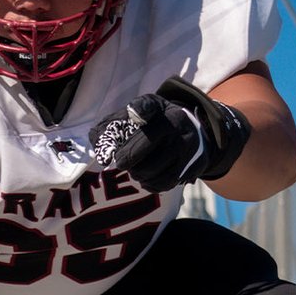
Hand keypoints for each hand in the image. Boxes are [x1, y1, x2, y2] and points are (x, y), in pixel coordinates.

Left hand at [89, 75, 250, 191]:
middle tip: (123, 162)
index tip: (116, 157)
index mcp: (163, 113)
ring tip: (136, 169)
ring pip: (154, 175)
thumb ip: (113, 123)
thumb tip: (100, 150)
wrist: (194, 127)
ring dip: (138, 175)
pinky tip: (147, 177)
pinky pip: (165, 184)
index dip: (129, 146)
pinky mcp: (191, 167)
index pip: (145, 125)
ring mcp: (187, 151)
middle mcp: (178, 131)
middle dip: (128, 164)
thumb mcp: (139, 109)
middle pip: (144, 159)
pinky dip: (151, 185)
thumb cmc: (156, 119)